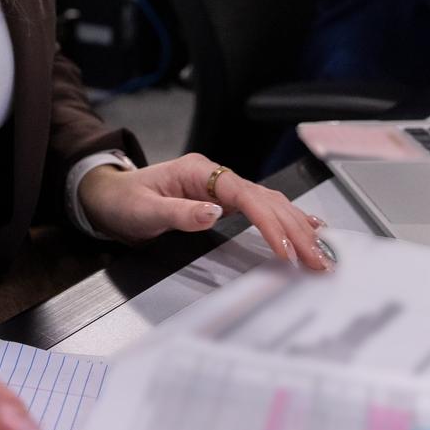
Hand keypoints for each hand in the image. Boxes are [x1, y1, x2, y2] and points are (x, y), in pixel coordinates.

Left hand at [77, 152, 333, 270]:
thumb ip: (179, 212)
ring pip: (269, 202)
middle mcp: (214, 175)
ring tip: (321, 249)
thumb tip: (213, 212)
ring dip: (296, 226)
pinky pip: (261, 206)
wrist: (108, 197)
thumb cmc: (123, 201)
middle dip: (294, 229)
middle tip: (318, 258)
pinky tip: (305, 228)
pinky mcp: (221, 199)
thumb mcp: (145, 210)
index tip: (285, 248)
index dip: (268, 222)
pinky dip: (285, 218)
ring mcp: (219, 186)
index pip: (244, 195)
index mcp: (198, 171)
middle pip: (265, 199)